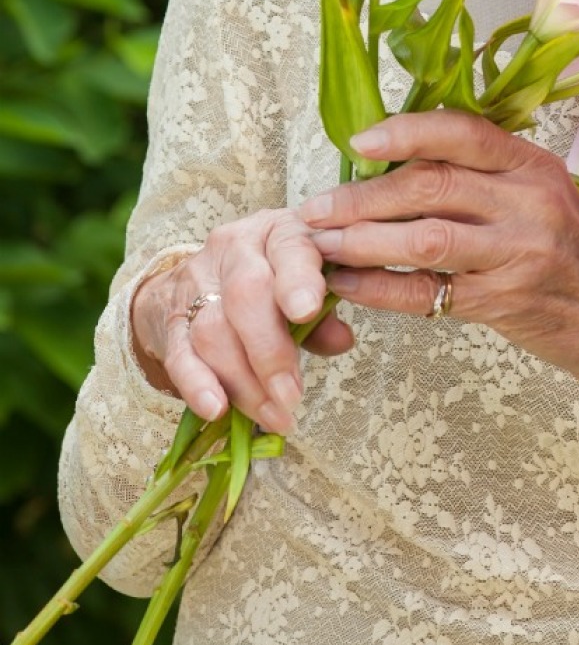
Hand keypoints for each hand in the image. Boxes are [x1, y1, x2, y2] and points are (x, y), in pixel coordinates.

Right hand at [130, 210, 354, 431]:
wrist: (206, 273)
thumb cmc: (274, 277)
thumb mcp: (306, 279)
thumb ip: (325, 311)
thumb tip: (342, 340)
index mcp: (278, 230)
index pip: (288, 247)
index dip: (297, 279)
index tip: (307, 311)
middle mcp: (234, 247)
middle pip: (246, 294)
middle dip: (270, 351)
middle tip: (291, 396)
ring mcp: (196, 281)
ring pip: (213, 330)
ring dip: (244, 381)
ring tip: (274, 414)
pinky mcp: (171, 318)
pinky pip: (179, 353)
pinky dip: (197, 384)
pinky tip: (217, 409)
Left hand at [298, 112, 578, 420]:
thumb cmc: (574, 254)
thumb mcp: (543, 197)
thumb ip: (487, 177)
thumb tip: (398, 164)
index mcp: (533, 164)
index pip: (462, 132)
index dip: (405, 132)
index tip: (357, 143)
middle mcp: (529, 200)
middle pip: (432, 184)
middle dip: (363, 195)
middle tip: (315, 208)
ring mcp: (520, 252)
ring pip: (424, 237)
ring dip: (361, 240)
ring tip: (320, 245)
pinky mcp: (506, 302)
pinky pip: (426, 293)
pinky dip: (378, 288)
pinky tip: (347, 285)